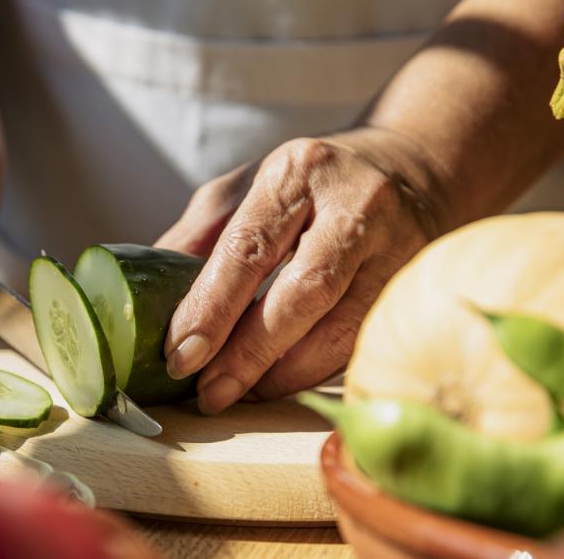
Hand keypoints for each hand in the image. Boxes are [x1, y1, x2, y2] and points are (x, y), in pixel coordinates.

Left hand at [157, 128, 447, 413]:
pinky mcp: (419, 284)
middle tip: (210, 392)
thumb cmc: (313, 184)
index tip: (181, 356)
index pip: (249, 249)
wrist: (416, 169)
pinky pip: (364, 340)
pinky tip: (284, 382)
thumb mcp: (249, 186)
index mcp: (298, 173)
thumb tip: (144, 296)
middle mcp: (355, 204)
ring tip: (242, 394)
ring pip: (342, 327)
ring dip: (285, 373)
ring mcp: (398, 246)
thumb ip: (199, 235)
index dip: (212, 309)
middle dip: (249, 353)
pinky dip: (319, 369)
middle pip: (301, 293)